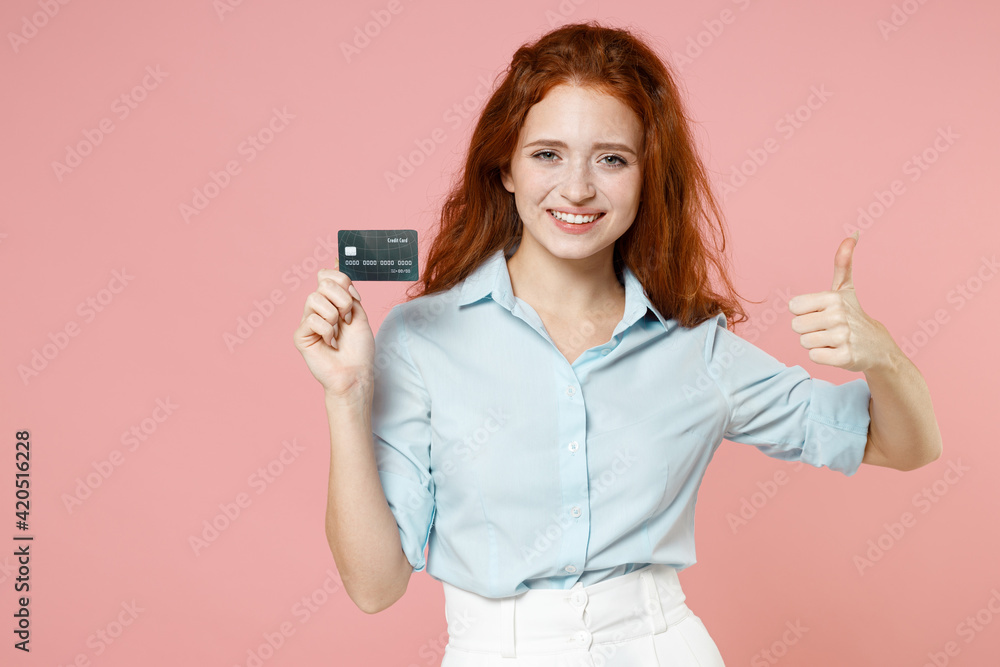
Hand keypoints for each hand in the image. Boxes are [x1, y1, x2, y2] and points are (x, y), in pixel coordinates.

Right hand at [292, 261, 375, 397]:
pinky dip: (327, 331)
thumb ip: (348, 292)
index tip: (354, 298)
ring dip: (334, 316)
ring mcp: (307, 321)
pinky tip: (330, 343)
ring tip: (338, 332)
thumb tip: (335, 264)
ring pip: (315, 298)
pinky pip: (312, 319)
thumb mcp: (359, 314)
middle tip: (347, 319)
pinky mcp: (300, 335)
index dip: (342, 281)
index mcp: (331, 302)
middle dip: (343, 300)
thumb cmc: (359, 349)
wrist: (356, 373)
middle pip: (323, 283)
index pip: (326, 275)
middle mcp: (317, 309)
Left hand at [788, 231, 894, 372]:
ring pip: (804, 342)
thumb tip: (853, 234)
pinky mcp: (845, 358)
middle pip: (796, 327)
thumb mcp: (845, 288)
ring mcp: (843, 337)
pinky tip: (837, 351)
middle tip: (827, 329)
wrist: (876, 346)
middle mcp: (839, 316)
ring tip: (832, 340)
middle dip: (808, 330)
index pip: (794, 307)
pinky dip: (822, 356)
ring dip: (815, 343)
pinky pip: (814, 357)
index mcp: (833, 297)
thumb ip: (843, 263)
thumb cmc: (853, 314)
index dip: (804, 312)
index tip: (821, 313)